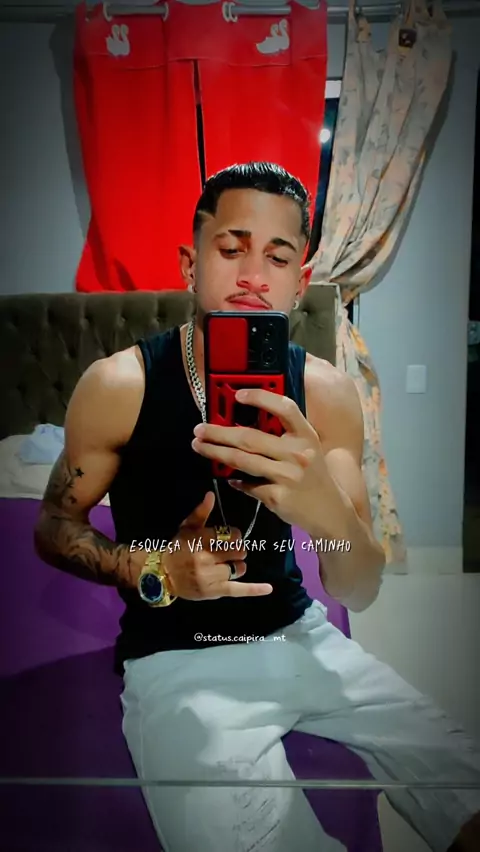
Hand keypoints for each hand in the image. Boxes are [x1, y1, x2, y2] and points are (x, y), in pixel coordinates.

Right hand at [164, 491, 272, 599]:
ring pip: (239, 568)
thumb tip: (211, 494)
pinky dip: (254, 589)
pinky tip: (268, 588)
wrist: (163, 574)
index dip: (234, 535)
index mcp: (200, 540)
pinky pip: (238, 589)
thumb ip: (201, 512)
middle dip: (236, 550)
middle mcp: (206, 559)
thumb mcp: (187, 527)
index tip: (229, 537)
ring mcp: (210, 577)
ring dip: (236, 566)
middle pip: (238, 551)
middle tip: (227, 552)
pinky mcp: (214, 591)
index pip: (231, 535)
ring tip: (224, 565)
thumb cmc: (178, 548)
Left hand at [191, 389, 328, 531]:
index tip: (237, 394)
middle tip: (199, 429)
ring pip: (242, 460)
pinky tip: (227, 477)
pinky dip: (235, 481)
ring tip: (200, 447)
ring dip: (216, 453)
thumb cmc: (313, 474)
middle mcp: (298, 454)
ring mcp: (288, 476)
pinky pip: (248, 485)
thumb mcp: (307, 448)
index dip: (261, 398)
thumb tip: (243, 423)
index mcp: (306, 436)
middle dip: (219, 432)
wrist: (329, 511)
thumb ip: (283, 434)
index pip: (285, 408)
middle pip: (250, 437)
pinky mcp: (277, 497)